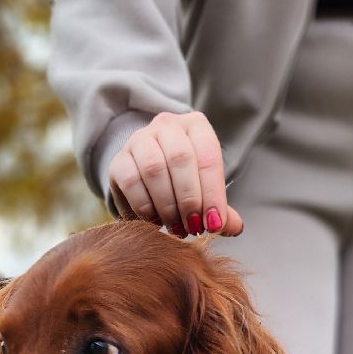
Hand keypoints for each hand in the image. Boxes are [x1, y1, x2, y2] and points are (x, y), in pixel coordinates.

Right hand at [107, 111, 244, 237]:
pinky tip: (154, 221)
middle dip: (189, 199)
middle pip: (180, 158)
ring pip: (154, 169)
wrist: (144, 175)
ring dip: (168, 205)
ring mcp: (139, 139)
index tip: (214, 225)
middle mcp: (166, 125)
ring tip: (175, 227)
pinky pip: (132, 182)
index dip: (213, 194)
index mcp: (196, 126)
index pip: (208, 156)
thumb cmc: (182, 182)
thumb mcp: (204, 189)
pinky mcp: (118, 160)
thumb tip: (234, 228)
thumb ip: (218, 207)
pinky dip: (145, 208)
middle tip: (194, 228)